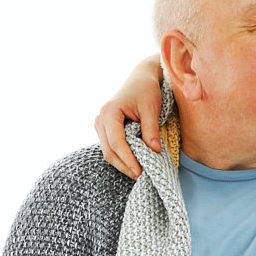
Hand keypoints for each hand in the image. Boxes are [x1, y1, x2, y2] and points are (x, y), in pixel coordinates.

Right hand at [93, 55, 164, 178]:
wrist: (141, 79)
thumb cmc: (146, 90)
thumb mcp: (151, 108)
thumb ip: (151, 129)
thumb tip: (154, 151)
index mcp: (109, 112)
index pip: (116, 142)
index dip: (127, 159)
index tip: (139, 172)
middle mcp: (100, 119)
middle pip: (109, 150)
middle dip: (123, 165)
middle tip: (140, 176)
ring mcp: (100, 125)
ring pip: (108, 151)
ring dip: (122, 163)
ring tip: (138, 172)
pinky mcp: (105, 129)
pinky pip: (111, 147)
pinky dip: (121, 156)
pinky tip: (133, 163)